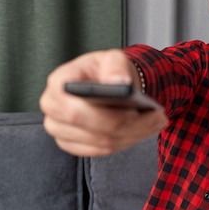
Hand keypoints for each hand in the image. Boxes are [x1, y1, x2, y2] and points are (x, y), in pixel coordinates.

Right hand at [39, 49, 167, 155]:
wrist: (107, 84)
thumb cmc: (107, 70)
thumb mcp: (114, 58)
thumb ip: (116, 66)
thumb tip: (119, 83)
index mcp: (59, 82)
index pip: (74, 109)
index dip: (106, 115)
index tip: (134, 110)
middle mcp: (52, 107)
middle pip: (92, 129)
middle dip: (128, 126)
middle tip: (156, 118)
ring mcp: (59, 129)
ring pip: (101, 142)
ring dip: (133, 134)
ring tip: (156, 122)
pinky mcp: (71, 143)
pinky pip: (101, 151)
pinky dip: (125, 142)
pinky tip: (143, 130)